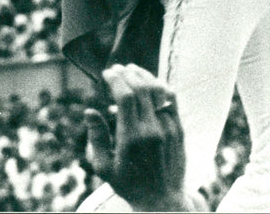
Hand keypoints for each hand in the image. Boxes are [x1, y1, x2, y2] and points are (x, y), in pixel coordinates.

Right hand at [84, 64, 188, 211]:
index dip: (115, 79)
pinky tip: (150, 82)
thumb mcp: (104, 167)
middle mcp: (152, 130)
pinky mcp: (179, 129)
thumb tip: (89, 111)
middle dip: (127, 73)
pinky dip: (160, 86)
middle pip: (141, 88)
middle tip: (116, 68)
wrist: (162, 201)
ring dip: (144, 75)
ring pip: (158, 90)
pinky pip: (172, 99)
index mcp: (132, 138)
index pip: (125, 96)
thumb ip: (97, 138)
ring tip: (131, 69)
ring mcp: (169, 128)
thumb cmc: (129, 185)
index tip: (107, 73)